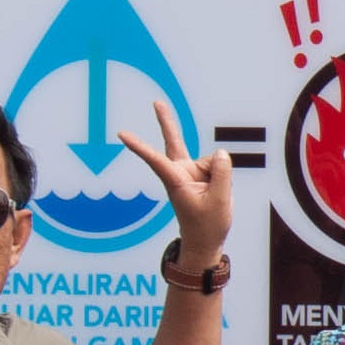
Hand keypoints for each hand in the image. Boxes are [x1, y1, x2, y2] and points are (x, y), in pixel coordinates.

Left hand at [118, 99, 238, 270]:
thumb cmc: (207, 226)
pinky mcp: (203, 175)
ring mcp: (192, 173)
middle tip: (157, 102)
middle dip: (167, 122)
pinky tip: (218, 193)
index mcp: (175, 181)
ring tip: (214, 198)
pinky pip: (219, 166)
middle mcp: (181, 173)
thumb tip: (220, 152)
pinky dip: (223, 179)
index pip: (155, 159)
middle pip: (174, 141)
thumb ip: (221, 173)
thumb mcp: (219, 200)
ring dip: (220, 177)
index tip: (121, 134)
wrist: (206, 242)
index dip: (139, 146)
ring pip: (213, 161)